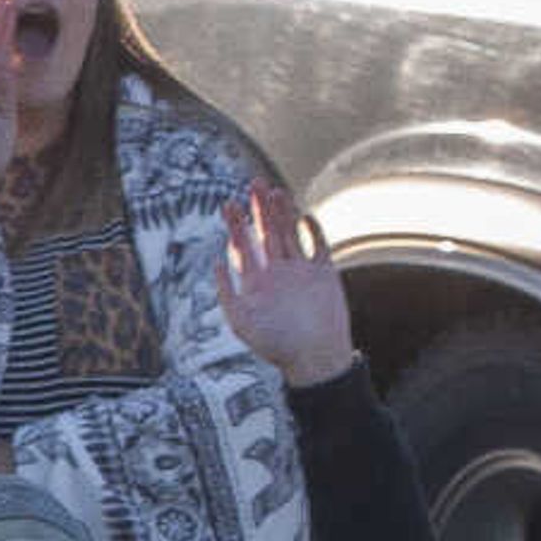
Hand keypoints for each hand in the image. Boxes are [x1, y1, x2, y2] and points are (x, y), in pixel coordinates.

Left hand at [218, 183, 355, 386]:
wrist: (313, 357)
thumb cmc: (275, 344)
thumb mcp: (241, 320)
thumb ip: (227, 292)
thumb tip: (216, 263)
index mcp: (256, 281)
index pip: (244, 246)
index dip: (236, 225)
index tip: (229, 204)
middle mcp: (277, 273)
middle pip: (267, 233)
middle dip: (259, 209)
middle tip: (253, 183)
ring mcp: (301, 271)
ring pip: (290, 234)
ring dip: (283, 214)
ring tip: (274, 191)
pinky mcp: (324, 274)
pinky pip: (317, 246)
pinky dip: (311, 230)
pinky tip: (303, 215)